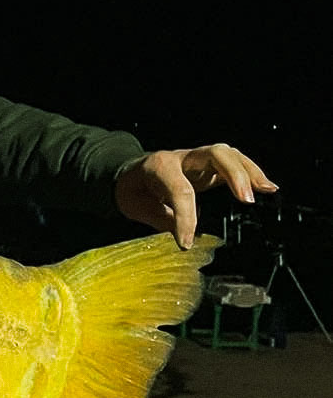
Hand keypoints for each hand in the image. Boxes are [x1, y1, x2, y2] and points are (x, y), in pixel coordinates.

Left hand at [114, 145, 277, 248]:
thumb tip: (185, 235)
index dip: (186, 218)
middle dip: (234, 174)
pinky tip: (267, 187)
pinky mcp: (210, 166)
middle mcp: (182, 157)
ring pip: (229, 155)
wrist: (129, 172)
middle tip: (246, 201)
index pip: (180, 190)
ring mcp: (198, 159)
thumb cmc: (133, 190)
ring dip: (250, 172)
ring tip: (267, 190)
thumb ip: (160, 219)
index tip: (187, 244)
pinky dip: (252, 174)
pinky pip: (235, 163)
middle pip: (215, 154)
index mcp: (158, 167)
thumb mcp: (134, 206)